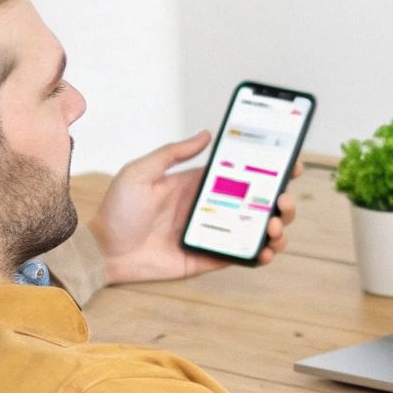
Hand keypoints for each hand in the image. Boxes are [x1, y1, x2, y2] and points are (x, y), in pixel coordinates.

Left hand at [91, 130, 302, 284]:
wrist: (101, 251)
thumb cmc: (117, 209)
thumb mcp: (141, 171)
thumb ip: (173, 153)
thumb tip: (207, 134)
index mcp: (199, 185)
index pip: (243, 174)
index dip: (270, 169)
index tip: (291, 164)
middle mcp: (212, 208)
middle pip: (260, 203)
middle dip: (282, 201)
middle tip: (284, 200)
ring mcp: (213, 234)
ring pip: (258, 231)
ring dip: (277, 229)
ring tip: (274, 227)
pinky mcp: (209, 258)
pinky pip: (242, 257)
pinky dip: (260, 255)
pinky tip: (265, 251)